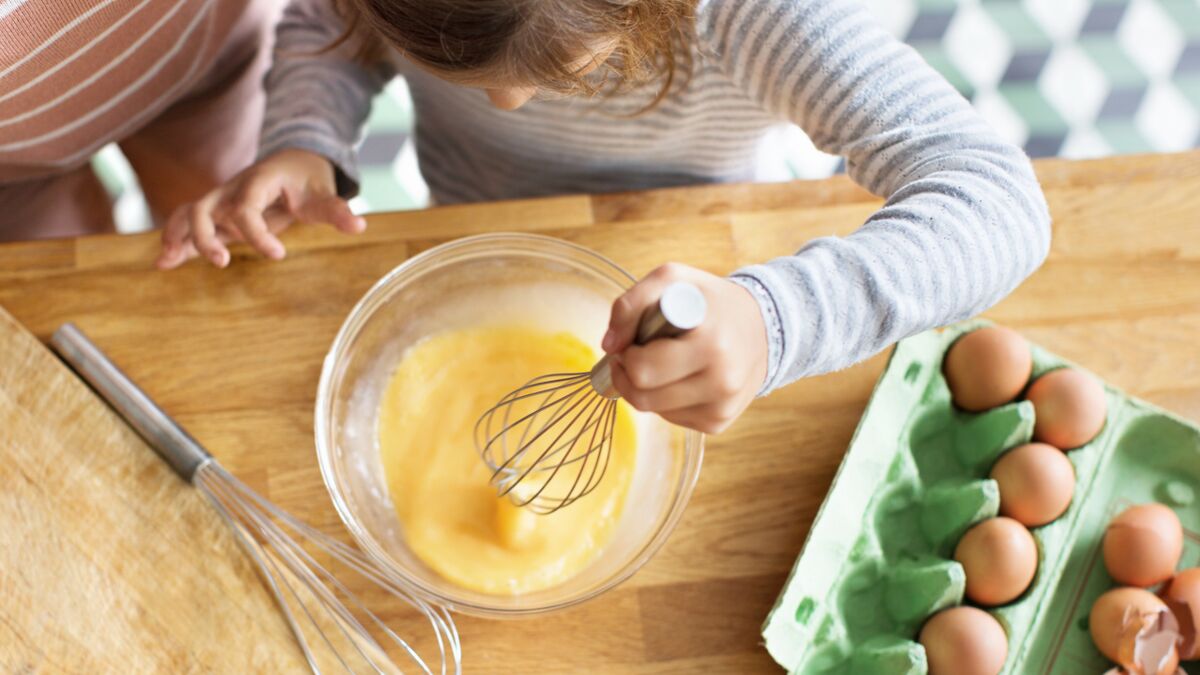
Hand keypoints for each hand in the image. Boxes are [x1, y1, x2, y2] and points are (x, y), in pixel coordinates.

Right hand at [156, 149, 364, 268]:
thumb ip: (337, 211)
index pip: (248, 207)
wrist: (292, 161)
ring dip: (179, 236)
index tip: (278, 255)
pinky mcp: (218, 213)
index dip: (258, 232)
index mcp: (259, 181)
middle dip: (206, 234)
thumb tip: (360, 226)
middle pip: (205, 206)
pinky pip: (188, 222)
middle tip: (222, 262)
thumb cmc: (307, 179)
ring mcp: (221, 200)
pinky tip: (165, 263)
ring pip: (189, 213)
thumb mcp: (324, 194)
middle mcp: (233, 189)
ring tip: (168, 262)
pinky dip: (176, 240)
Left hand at [603, 263, 768, 433]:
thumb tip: (609, 345)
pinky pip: (671, 418)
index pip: (643, 369)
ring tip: (663, 361)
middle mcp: (721, 379)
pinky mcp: (719, 422)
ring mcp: (721, 406)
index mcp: (711, 343)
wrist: (763, 327)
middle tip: (637, 354)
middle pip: (643, 396)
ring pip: (653, 410)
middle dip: (629, 374)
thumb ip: (632, 304)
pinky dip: (665, 399)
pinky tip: (681, 377)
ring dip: (646, 388)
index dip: (628, 354)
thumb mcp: (673, 281)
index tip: (634, 340)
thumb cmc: (710, 302)